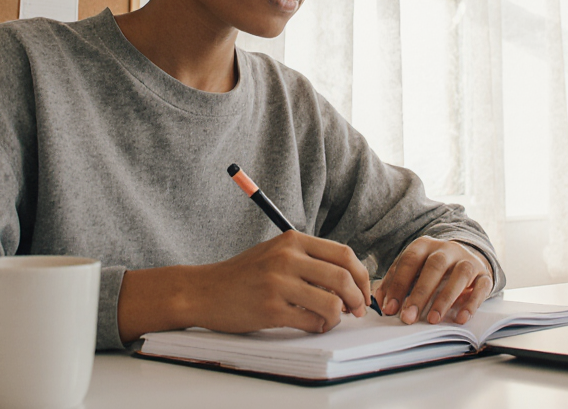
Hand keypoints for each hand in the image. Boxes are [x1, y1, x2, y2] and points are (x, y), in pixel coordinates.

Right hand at [190, 231, 370, 333]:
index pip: (343, 254)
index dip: (362, 275)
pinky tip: (312, 326)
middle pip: (343, 277)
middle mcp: (287, 258)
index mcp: (292, 240)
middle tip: (357, 311)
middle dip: (357, 298)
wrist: (204, 291)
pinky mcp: (270, 309)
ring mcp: (278, 284)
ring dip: (338, 317)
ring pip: (332, 303)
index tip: (363, 291)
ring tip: (330, 320)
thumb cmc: (243, 274)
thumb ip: (307, 258)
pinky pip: (311, 322)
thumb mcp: (275, 252)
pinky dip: (319, 327)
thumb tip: (348, 278)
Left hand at [373, 237, 493, 324]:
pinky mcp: (484, 275)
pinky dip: (471, 304)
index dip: (398, 284)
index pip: (409, 260)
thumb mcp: (413, 269)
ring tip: (433, 320)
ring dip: (445, 298)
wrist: (469, 258)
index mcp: (425, 245)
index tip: (390, 308)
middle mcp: (447, 249)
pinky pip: (481, 287)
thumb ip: (395, 281)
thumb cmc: (433, 268)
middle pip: (434, 267)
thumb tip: (380, 301)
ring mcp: (468, 260)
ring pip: (460, 274)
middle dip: (419, 294)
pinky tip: (460, 318)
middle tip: (408, 317)